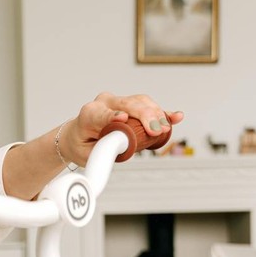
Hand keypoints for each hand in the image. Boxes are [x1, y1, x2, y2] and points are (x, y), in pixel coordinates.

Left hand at [59, 93, 183, 166]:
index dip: (113, 115)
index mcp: (90, 114)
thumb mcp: (85, 154)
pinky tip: (176, 116)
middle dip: (144, 116)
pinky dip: (162, 112)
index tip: (122, 118)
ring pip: (141, 102)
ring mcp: (119, 101)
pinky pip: (149, 107)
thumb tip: (119, 150)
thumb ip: (100, 152)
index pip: (103, 113)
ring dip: (156, 115)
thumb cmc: (81, 144)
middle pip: (128, 104)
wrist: (79, 135)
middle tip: (156, 130)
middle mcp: (105, 102)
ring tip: (165, 128)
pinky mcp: (131, 106)